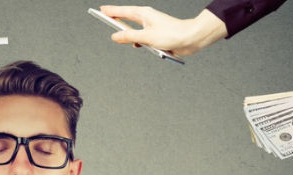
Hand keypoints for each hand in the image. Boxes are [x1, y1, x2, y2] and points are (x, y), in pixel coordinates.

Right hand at [99, 5, 226, 56]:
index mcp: (144, 14)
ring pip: (134, 28)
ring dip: (128, 33)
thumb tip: (115, 36)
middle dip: (116, 18)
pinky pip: (142, 37)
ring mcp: (152, 27)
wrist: (191, 39)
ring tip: (117, 34)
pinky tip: (137, 46)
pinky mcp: (157, 35)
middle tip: (105, 16)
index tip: (101, 9)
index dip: (111, 11)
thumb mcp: (146, 37)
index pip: (123, 11)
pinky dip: (138, 41)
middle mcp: (147, 19)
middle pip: (127, 17)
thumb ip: (129, 36)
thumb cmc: (172, 34)